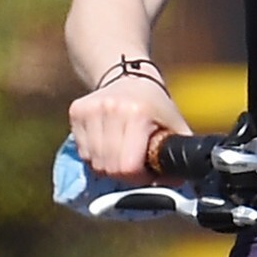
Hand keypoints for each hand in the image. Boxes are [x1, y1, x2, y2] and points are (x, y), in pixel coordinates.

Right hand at [68, 73, 190, 178]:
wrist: (129, 74)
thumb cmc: (155, 105)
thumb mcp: (175, 125)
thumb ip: (179, 153)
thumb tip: (178, 182)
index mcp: (137, 113)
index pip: (128, 166)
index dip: (139, 177)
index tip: (146, 170)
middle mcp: (111, 108)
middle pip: (110, 167)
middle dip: (124, 174)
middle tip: (134, 164)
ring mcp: (90, 109)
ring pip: (94, 163)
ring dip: (108, 166)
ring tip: (121, 153)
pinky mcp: (76, 111)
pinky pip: (82, 152)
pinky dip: (94, 156)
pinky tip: (106, 144)